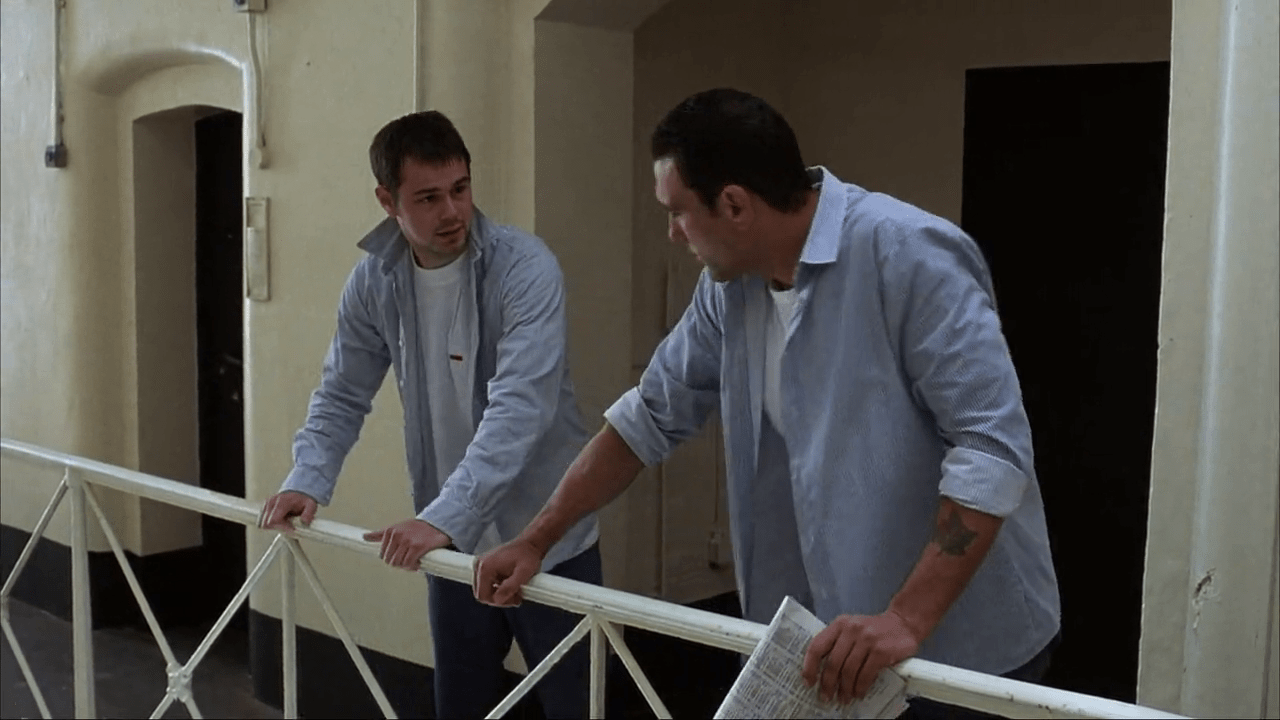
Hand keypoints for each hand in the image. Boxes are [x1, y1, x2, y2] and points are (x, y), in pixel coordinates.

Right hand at [258, 491, 317, 532]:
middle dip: (278, 528)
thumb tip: (305, 521)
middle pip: (266, 523)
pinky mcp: (265, 506)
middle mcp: (271, 502)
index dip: (281, 527)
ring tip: (286, 522)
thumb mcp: (310, 505)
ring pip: (263, 523)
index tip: (291, 528)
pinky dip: (272, 523)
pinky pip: (264, 519)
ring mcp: (267, 504)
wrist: (298, 490)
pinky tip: (281, 520)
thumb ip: (308, 513)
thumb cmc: (303, 498)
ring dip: (274, 526)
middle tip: (289, 526)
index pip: (273, 520)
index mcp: (282, 501)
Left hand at [363, 519, 450, 570]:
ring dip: (406, 566)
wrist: (437, 524)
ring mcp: (407, 541)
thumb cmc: (416, 528)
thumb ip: (379, 534)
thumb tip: (364, 537)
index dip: (390, 558)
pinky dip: (413, 567)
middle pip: (389, 560)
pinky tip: (418, 563)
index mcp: (390, 531)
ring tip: (413, 562)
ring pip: (398, 563)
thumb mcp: (397, 528)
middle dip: (398, 563)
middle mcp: (397, 535)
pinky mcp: (418, 547)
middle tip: (407, 560)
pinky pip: (409, 564)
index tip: (399, 557)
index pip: (382, 554)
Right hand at [472, 537, 544, 606]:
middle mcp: (480, 566)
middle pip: (483, 594)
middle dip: (500, 598)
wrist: (531, 543)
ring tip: (516, 589)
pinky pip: (489, 585)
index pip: (483, 596)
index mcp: (485, 567)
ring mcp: (482, 566)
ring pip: (487, 590)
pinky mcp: (487, 567)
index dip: (498, 602)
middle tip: (516, 596)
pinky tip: (512, 585)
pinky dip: (500, 588)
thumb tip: (498, 600)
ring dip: (501, 594)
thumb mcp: (523, 572)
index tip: (513, 599)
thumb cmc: (528, 554)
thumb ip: (510, 587)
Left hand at [802, 610, 920, 703]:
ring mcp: (867, 640)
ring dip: (845, 689)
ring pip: (849, 670)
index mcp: (839, 624)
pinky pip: (866, 674)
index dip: (810, 666)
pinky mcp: (881, 651)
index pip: (817, 646)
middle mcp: (851, 630)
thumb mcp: (852, 628)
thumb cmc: (874, 629)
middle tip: (826, 697)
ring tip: (844, 698)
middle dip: (828, 684)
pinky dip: (860, 687)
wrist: (903, 622)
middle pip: (833, 662)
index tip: (808, 682)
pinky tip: (858, 693)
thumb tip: (822, 671)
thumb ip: (838, 643)